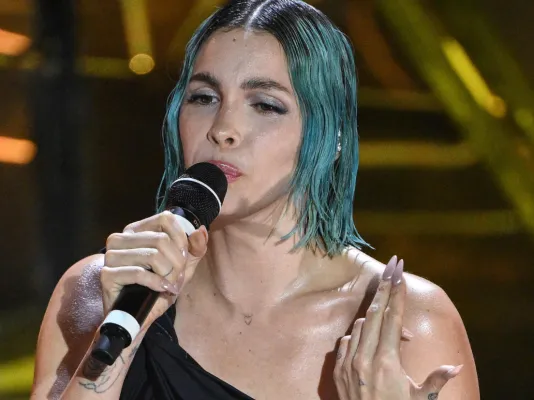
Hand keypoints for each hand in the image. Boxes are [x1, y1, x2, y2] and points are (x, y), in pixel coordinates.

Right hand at [100, 211, 207, 327]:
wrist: (138, 317)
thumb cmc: (159, 287)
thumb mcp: (182, 267)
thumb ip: (195, 248)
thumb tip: (201, 231)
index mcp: (136, 230)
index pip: (165, 219)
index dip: (180, 239)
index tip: (183, 258)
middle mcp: (120, 238)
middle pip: (161, 239)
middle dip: (176, 263)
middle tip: (177, 277)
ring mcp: (111, 256)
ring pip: (152, 255)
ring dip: (168, 274)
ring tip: (169, 285)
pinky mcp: (107, 275)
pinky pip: (139, 273)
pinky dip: (156, 283)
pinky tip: (162, 290)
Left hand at [333, 256, 462, 399]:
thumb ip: (435, 381)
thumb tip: (455, 366)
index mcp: (387, 361)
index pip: (393, 318)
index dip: (398, 293)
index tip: (400, 272)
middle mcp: (364, 356)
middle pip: (376, 313)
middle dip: (386, 288)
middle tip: (392, 267)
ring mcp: (348, 362)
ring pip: (360, 325)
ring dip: (375, 316)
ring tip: (390, 318)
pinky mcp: (337, 370)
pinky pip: (346, 341)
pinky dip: (358, 335)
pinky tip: (368, 340)